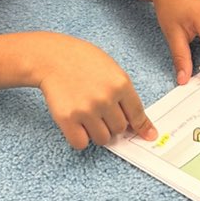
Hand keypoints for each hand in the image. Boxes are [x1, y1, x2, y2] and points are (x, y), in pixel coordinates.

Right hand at [38, 39, 155, 149]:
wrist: (52, 57)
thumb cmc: (82, 60)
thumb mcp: (111, 69)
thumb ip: (124, 94)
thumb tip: (136, 123)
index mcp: (120, 84)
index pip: (137, 114)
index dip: (142, 127)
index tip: (147, 136)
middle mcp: (106, 98)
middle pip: (120, 129)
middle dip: (112, 124)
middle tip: (101, 111)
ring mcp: (87, 109)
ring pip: (103, 139)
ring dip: (97, 132)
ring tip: (88, 115)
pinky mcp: (68, 119)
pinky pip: (81, 143)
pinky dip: (80, 138)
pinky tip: (77, 124)